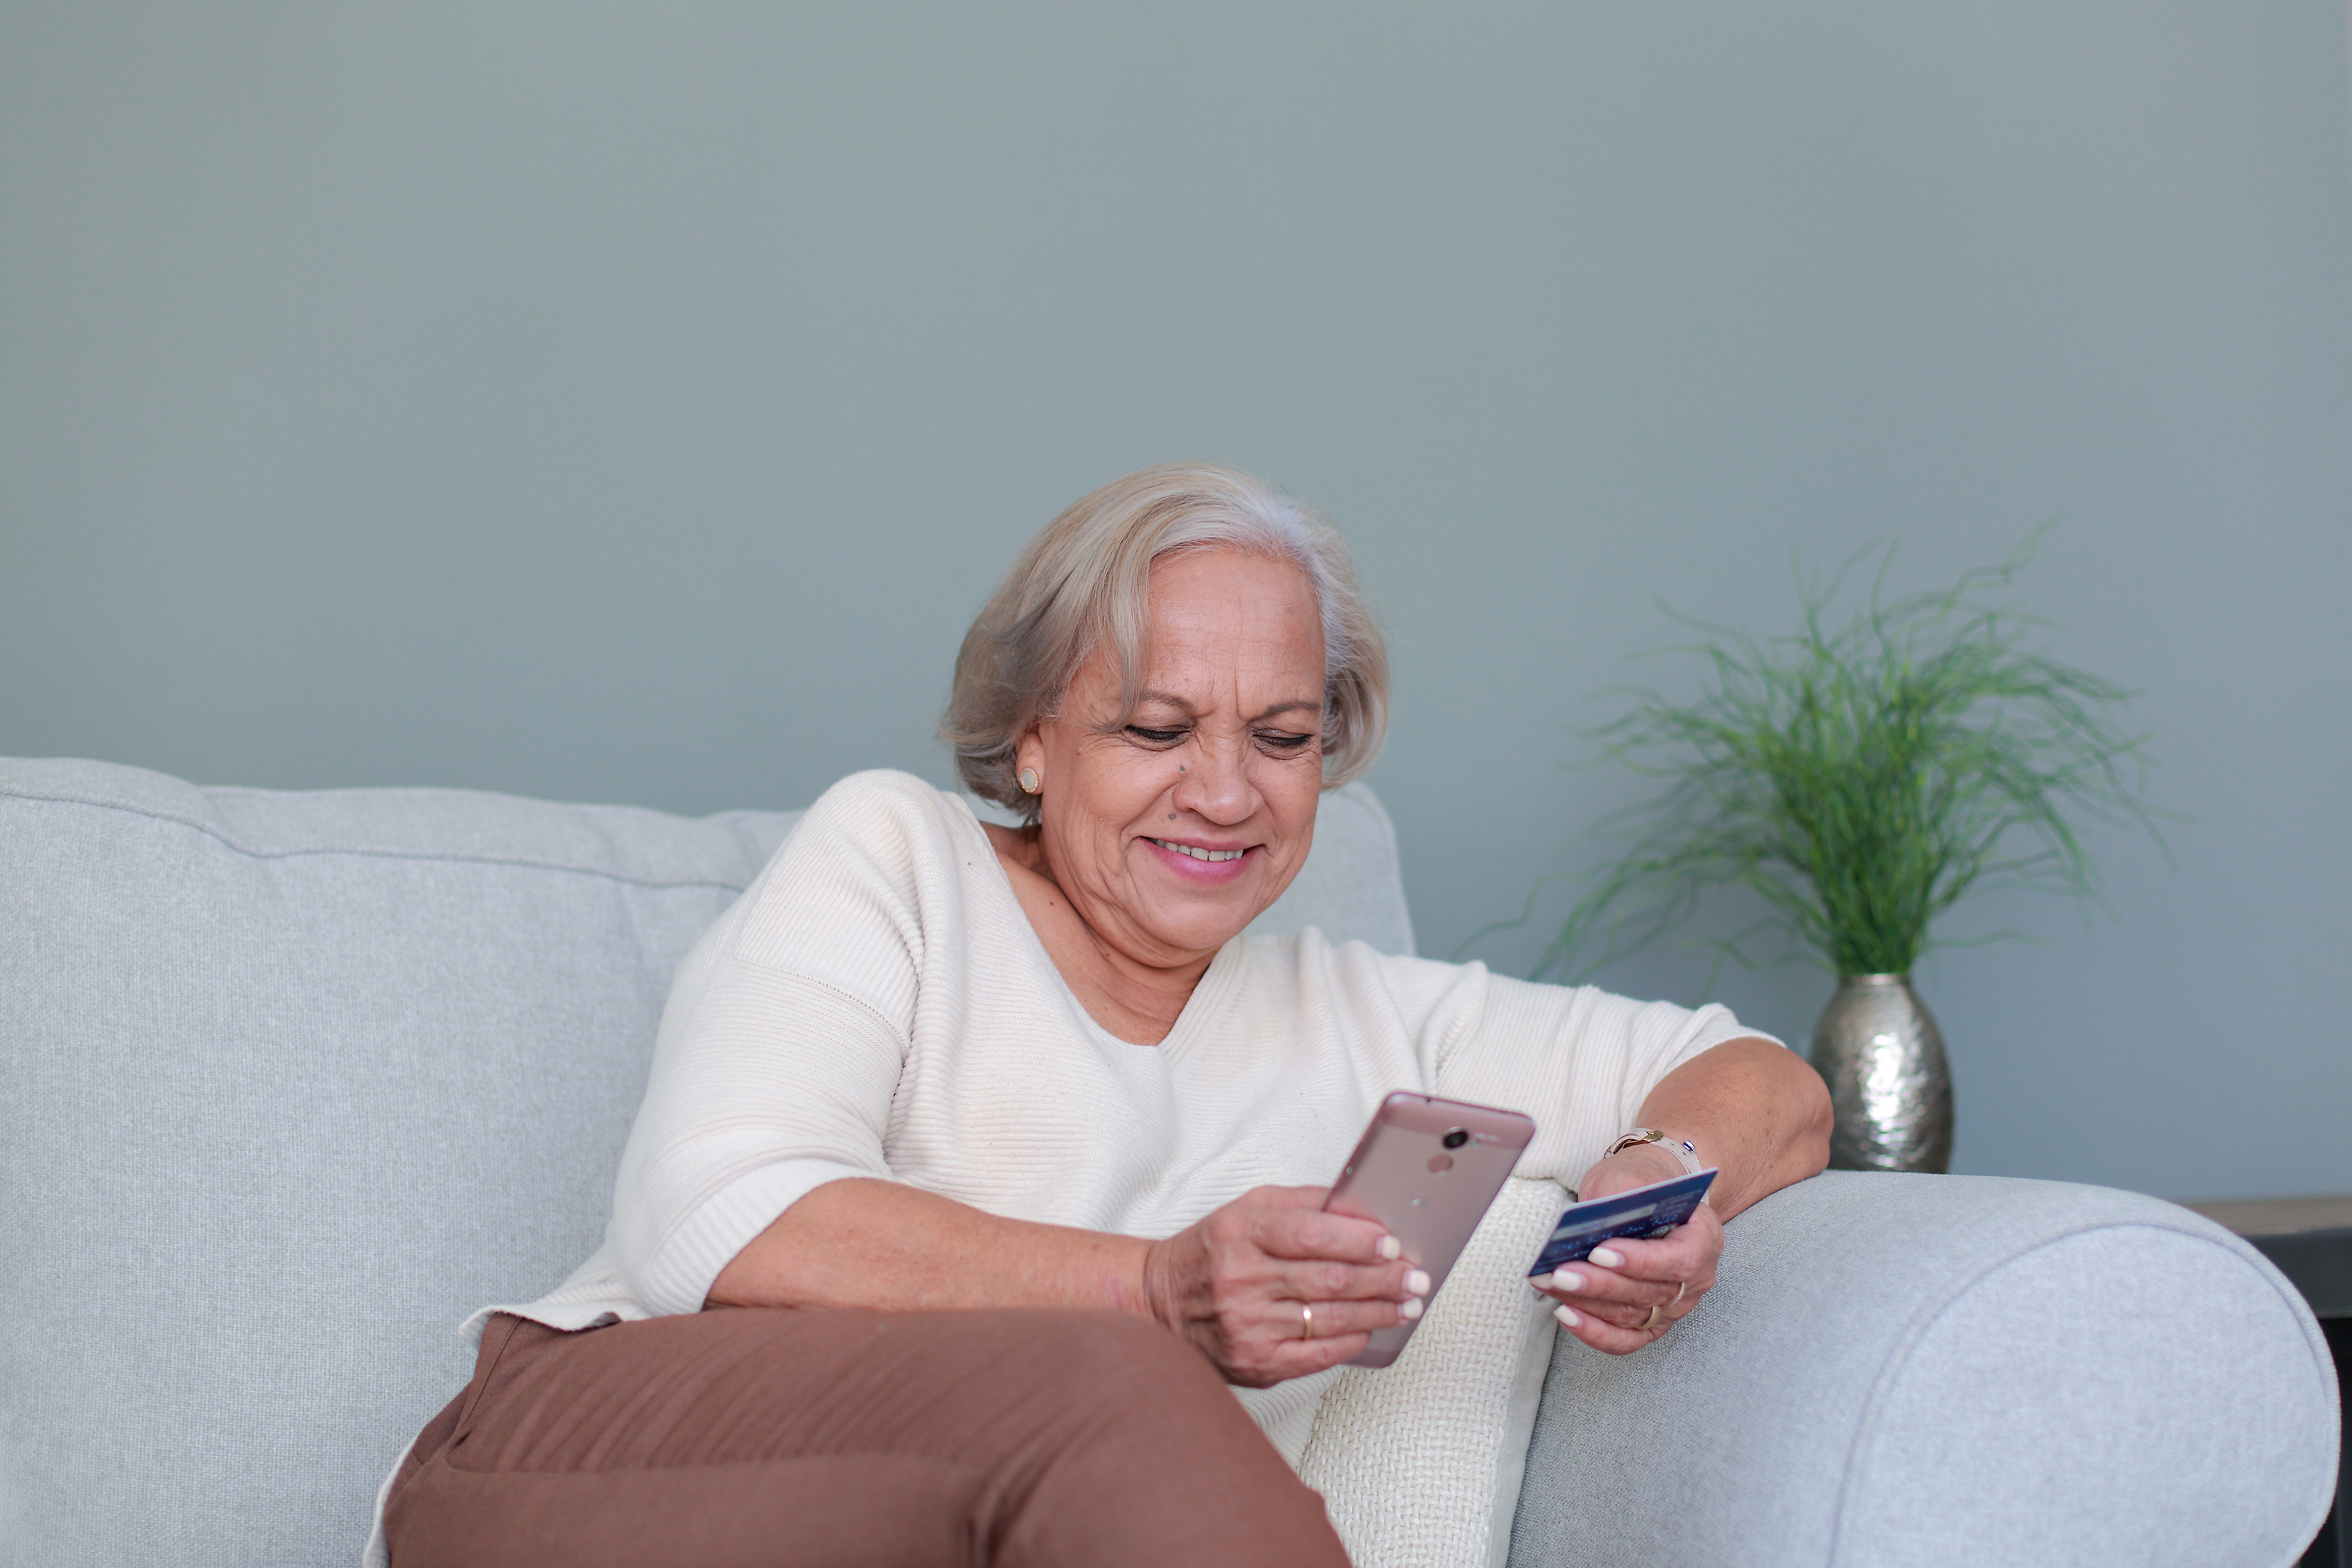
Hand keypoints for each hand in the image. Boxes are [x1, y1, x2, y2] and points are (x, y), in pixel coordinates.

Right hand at [1142, 1185, 1429, 1386]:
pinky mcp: (1255, 1362)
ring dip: (1379, 1311)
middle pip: (1329, 1279)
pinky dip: (1353, 1341)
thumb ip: (1306, 1203)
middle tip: (1416, 1276)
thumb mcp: (1249, 1208)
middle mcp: (1241, 1280)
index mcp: (1241, 1233)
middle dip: (1383, 1278)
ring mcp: (1248, 1326)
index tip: (1392, 1243)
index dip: (1358, 1240)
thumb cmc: (1212, 1251)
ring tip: (1408, 1303)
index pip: (1311, 1234)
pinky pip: (1318, 1355)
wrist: (1162, 1302)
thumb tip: (1364, 1211)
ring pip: (1331, 1319)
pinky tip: (1373, 1328)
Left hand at [1533, 1148, 1721, 1354]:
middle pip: (1649, 1293)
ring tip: (1549, 1284)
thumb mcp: (1633, 1174)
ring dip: (1587, 1303)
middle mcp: (1696, 1280)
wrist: (1649, 1198)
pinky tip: (1565, 1314)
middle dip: (1600, 1284)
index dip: (1638, 1261)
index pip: (1677, 1260)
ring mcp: (1675, 1307)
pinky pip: (1625, 1340)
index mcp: (1704, 1239)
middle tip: (1560, 1273)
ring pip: (1631, 1315)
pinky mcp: (1651, 1325)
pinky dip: (1594, 1332)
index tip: (1598, 1252)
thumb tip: (1589, 1220)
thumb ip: (1618, 1194)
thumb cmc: (1641, 1185)